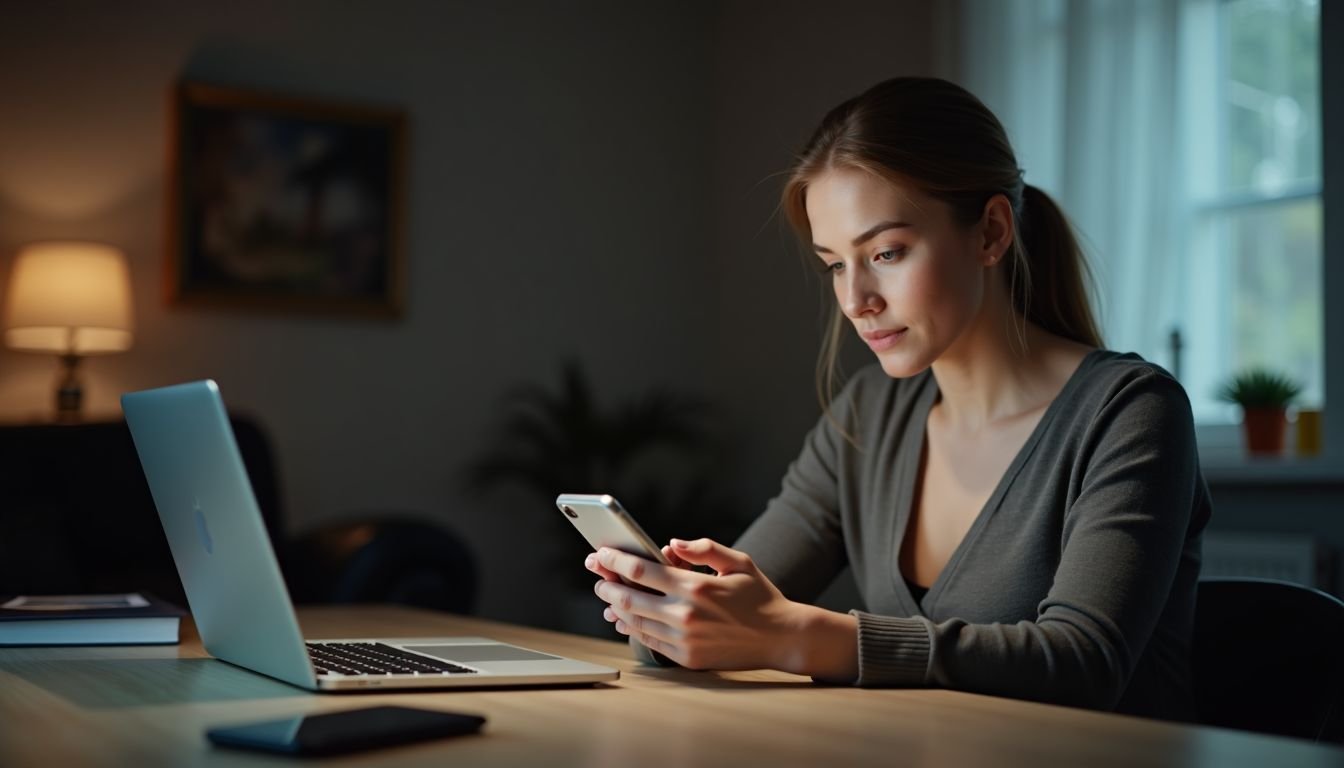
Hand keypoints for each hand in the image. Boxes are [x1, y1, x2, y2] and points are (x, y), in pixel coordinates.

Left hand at [585, 538, 845, 674]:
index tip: (600, 553)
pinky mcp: (687, 658)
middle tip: (597, 575)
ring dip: (615, 607)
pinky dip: (631, 628)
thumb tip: (670, 545)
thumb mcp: (738, 561)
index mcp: (696, 586)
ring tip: (607, 596)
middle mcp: (685, 614)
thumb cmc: (759, 596)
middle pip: (628, 598)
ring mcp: (684, 640)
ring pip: (634, 622)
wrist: (780, 638)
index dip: (614, 561)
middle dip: (606, 584)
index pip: (640, 571)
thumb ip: (703, 548)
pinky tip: (625, 620)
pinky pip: (648, 642)